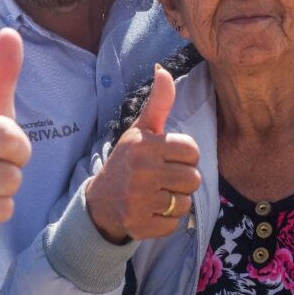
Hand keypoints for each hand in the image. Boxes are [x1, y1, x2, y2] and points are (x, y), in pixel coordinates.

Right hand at [86, 64, 200, 243]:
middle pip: (193, 179)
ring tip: (157, 194)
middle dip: (182, 180)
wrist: (100, 201)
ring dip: (175, 201)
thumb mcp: (141, 130)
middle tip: (163, 179)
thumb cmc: (128, 161)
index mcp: (145, 144)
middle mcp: (141, 170)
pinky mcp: (139, 224)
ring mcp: (138, 199)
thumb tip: (163, 69)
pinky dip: (166, 221)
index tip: (167, 159)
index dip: (185, 157)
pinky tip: (150, 211)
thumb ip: (158, 102)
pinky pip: (174, 225)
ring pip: (185, 203)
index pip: (192, 151)